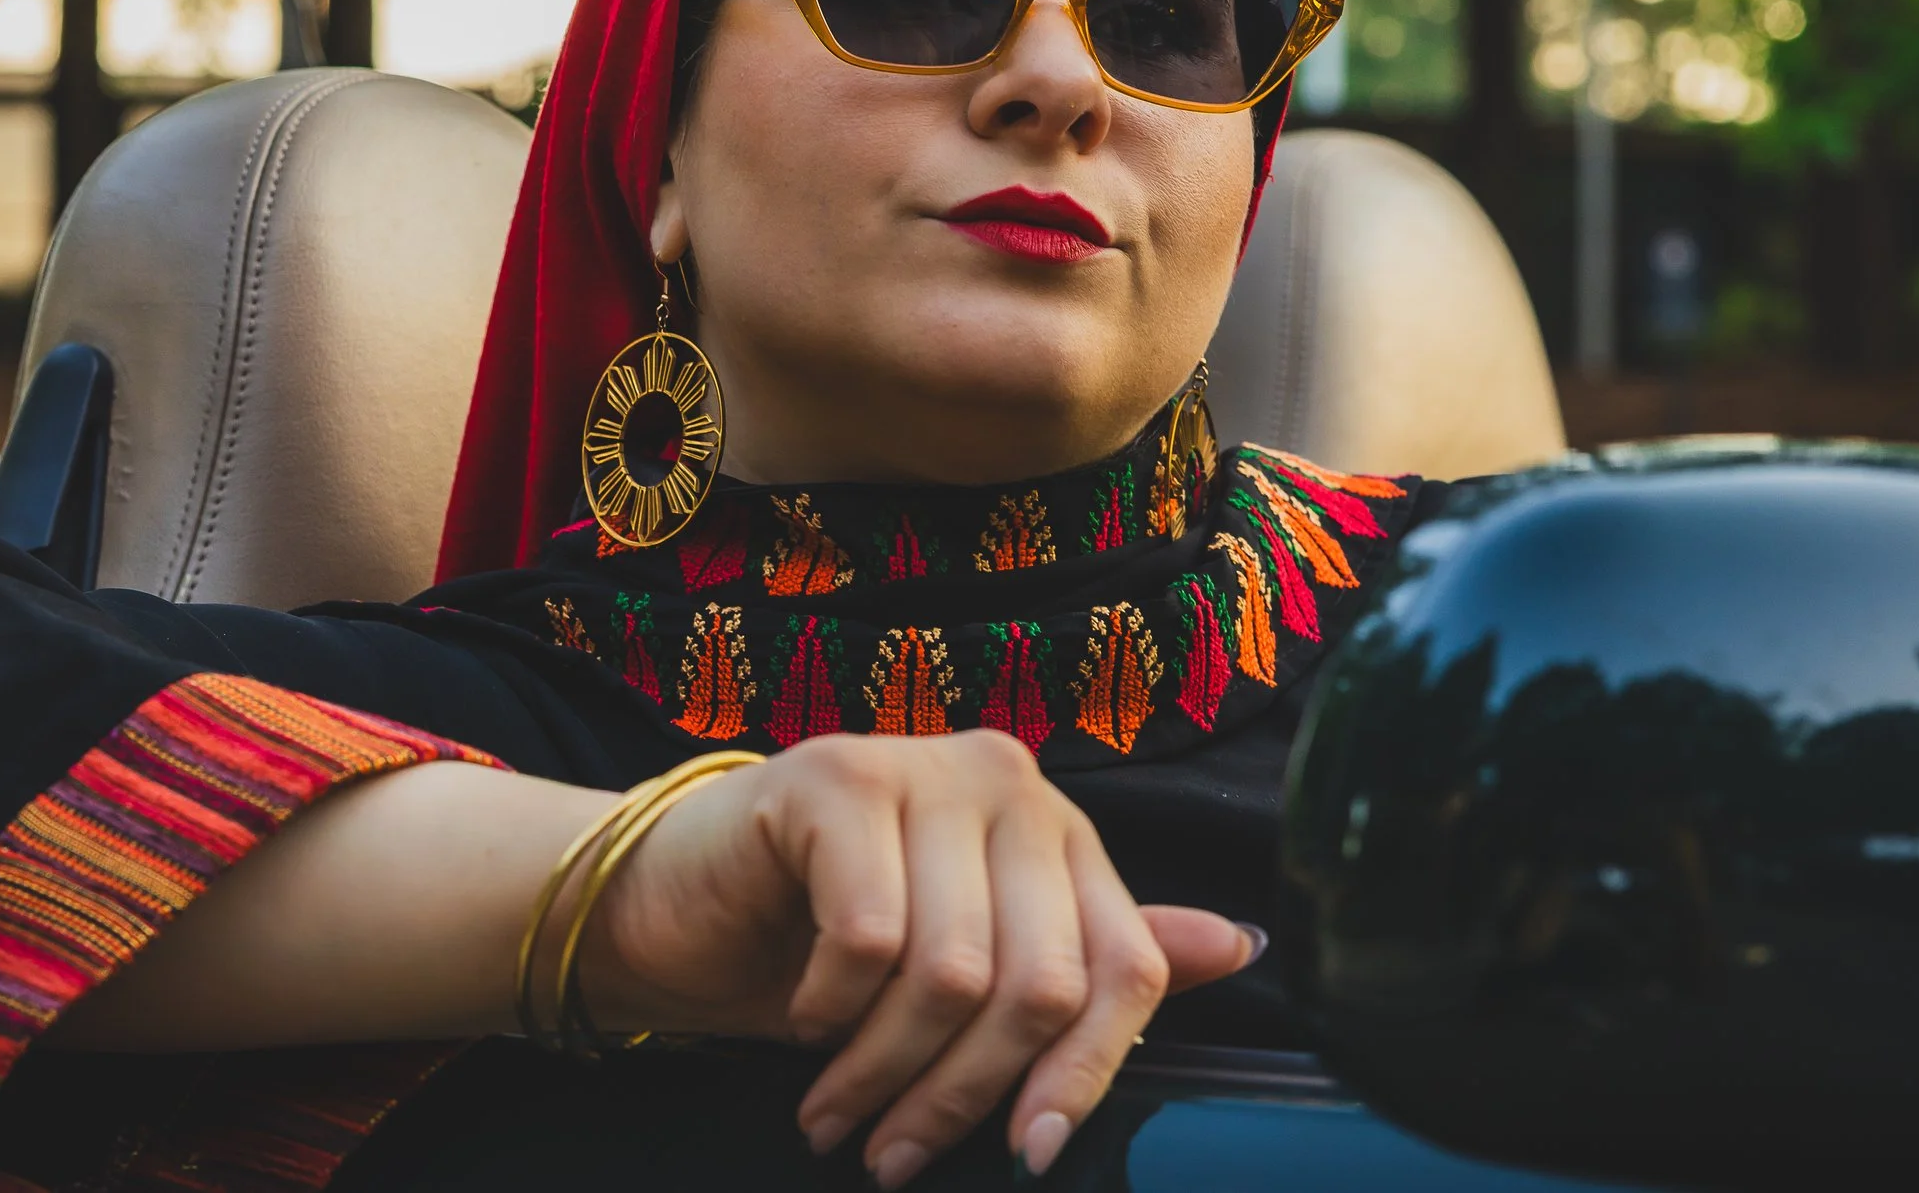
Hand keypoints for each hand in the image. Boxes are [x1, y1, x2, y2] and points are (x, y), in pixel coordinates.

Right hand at [575, 731, 1259, 1186]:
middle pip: (1039, 981)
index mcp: (1055, 828)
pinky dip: (832, 1005)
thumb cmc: (820, 940)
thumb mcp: (966, 968)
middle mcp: (1004, 782)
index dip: (1084, 1076)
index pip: (1123, 965)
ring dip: (884, 1070)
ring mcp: (919, 766)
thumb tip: (1241, 948)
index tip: (1030, 1153)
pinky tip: (803, 1013)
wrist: (677, 898)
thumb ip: (1090, 957)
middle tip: (893, 1152)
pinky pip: (867, 935)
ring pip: (951, 971)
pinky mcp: (835, 775)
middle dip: (962, 1093)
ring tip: (836, 1109)